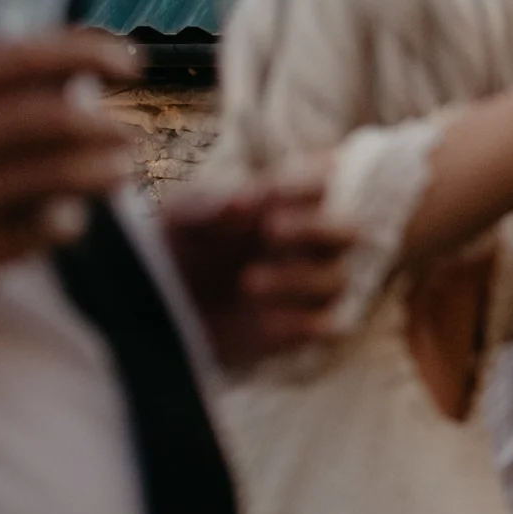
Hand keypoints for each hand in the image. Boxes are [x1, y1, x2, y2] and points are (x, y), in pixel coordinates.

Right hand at [0, 32, 140, 300]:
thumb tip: (74, 73)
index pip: (19, 57)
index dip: (83, 51)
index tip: (130, 60)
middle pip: (51, 119)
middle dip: (103, 125)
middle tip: (128, 134)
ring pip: (62, 174)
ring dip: (104, 169)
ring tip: (118, 169)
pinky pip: (52, 227)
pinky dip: (69, 218)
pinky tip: (65, 216)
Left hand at [162, 169, 356, 369]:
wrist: (164, 303)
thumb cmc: (179, 247)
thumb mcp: (185, 219)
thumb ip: (213, 207)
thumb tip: (244, 201)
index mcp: (286, 207)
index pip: (319, 187)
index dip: (304, 186)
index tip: (270, 190)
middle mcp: (308, 245)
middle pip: (348, 233)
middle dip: (317, 229)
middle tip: (270, 229)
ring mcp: (309, 286)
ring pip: (337, 280)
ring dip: (298, 279)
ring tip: (246, 282)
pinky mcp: (305, 327)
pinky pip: (329, 326)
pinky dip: (305, 321)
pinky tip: (265, 318)